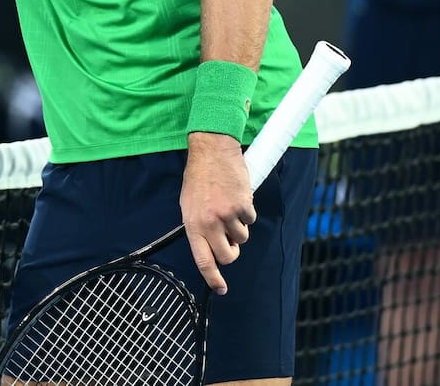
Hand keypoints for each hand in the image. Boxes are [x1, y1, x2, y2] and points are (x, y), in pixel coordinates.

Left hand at [180, 131, 254, 293]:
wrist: (212, 151)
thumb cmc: (199, 177)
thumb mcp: (188, 203)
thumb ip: (198, 225)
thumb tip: (208, 245)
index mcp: (192, 223)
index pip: (202, 260)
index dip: (212, 278)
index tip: (221, 289)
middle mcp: (209, 222)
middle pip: (227, 255)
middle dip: (232, 252)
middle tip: (230, 240)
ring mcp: (227, 215)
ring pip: (242, 237)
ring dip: (239, 227)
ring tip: (229, 206)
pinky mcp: (244, 206)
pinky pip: (251, 219)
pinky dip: (247, 211)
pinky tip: (237, 196)